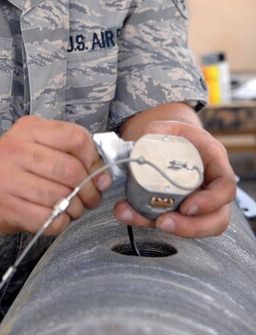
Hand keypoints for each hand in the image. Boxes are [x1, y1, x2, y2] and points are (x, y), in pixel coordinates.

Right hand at [0, 116, 111, 234]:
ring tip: (75, 207)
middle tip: (91, 196)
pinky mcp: (7, 208)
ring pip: (62, 197)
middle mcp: (16, 151)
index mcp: (29, 129)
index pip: (76, 139)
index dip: (93, 158)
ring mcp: (9, 180)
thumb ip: (69, 150)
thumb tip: (103, 177)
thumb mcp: (37, 140)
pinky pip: (49, 220)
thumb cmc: (14, 160)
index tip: (96, 171)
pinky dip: (62, 222)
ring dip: (77, 207)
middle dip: (89, 188)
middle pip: (71, 170)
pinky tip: (59, 216)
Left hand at [114, 120, 236, 237]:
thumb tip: (142, 142)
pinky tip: (131, 215)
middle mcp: (212, 184)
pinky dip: (152, 222)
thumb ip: (155, 132)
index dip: (210, 201)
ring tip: (144, 220)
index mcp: (214, 160)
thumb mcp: (167, 127)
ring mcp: (200, 201)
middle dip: (191, 227)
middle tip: (163, 222)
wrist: (170, 143)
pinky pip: (174, 224)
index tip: (187, 207)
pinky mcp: (182, 211)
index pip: (225, 186)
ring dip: (171, 229)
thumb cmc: (175, 135)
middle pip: (217, 217)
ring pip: (199, 227)